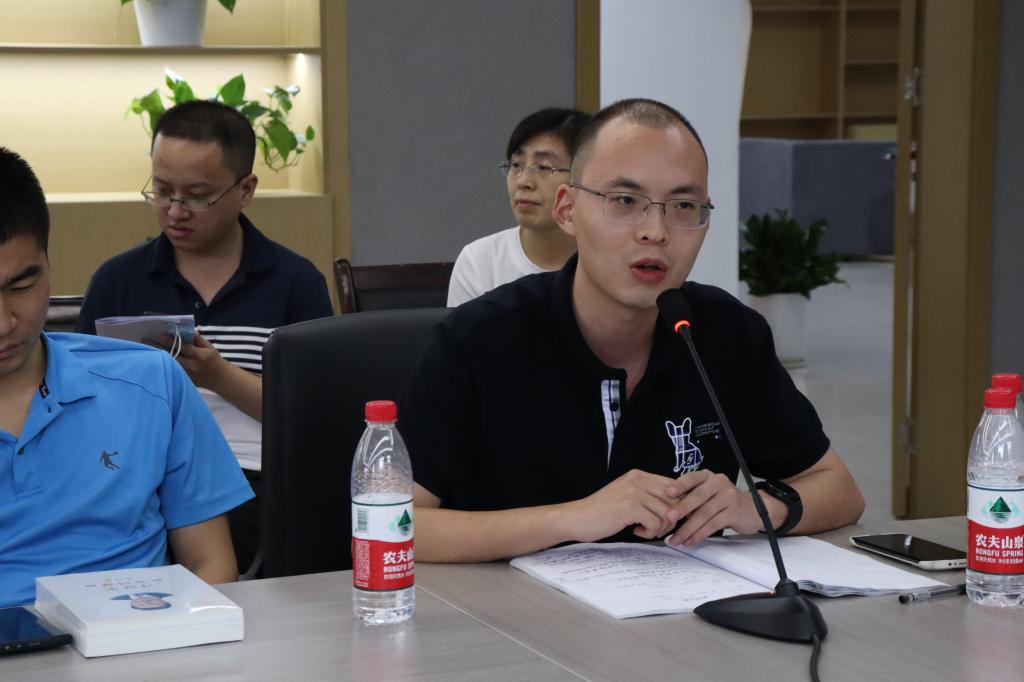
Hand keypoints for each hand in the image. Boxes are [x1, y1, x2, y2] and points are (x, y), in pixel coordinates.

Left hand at [148, 331, 229, 390]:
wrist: (220, 379)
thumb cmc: (214, 360)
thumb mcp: (209, 347)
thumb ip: (196, 339)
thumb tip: (183, 331)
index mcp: (200, 356)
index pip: (183, 347)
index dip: (171, 340)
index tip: (160, 334)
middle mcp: (192, 366)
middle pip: (172, 356)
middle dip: (157, 347)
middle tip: (144, 341)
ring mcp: (187, 375)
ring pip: (168, 364)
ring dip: (156, 356)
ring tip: (145, 349)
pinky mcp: (183, 381)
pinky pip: (171, 372)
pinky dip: (162, 365)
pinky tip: (153, 360)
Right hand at [564, 469, 679, 542]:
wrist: (579, 517)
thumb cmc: (603, 511)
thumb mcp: (627, 494)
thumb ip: (647, 494)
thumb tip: (675, 506)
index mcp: (639, 475)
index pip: (674, 486)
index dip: (676, 505)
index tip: (665, 517)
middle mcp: (639, 480)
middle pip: (675, 500)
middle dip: (670, 519)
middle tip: (656, 527)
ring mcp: (635, 493)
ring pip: (667, 513)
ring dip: (659, 528)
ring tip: (644, 529)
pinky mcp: (630, 508)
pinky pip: (656, 524)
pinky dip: (650, 532)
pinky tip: (636, 531)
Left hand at [663, 470, 762, 546]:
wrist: (753, 509)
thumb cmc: (723, 502)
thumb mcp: (708, 494)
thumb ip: (692, 498)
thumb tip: (667, 511)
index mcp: (708, 476)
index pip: (692, 478)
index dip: (680, 485)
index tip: (667, 493)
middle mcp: (718, 483)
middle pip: (698, 496)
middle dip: (681, 508)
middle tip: (668, 519)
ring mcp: (728, 496)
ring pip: (704, 513)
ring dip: (688, 528)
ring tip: (676, 539)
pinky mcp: (734, 512)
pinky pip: (713, 524)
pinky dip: (700, 534)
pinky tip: (690, 540)